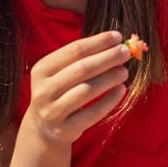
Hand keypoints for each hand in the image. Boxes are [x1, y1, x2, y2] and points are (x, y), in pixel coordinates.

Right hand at [22, 31, 131, 146]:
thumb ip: (84, 58)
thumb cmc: (61, 91)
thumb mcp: (62, 72)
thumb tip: (117, 43)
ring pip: (87, 90)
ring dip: (110, 78)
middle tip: (126, 53)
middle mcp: (43, 90)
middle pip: (82, 68)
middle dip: (108, 58)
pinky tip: (122, 89)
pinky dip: (110, 100)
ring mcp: (52, 111)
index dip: (99, 42)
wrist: (44, 128)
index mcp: (42, 69)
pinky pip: (92, 113)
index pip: (74, 50)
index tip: (118, 37)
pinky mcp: (64, 129)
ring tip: (124, 71)